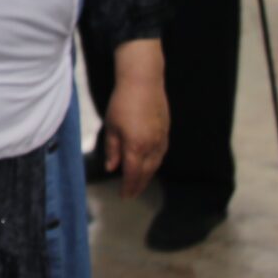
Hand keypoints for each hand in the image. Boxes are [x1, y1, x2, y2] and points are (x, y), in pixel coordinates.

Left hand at [100, 40, 168, 196]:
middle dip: (138, 185)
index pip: (133, 174)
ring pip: (156, 164)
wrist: (143, 81)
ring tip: (139, 182)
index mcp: (136, 147)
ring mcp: (161, 138)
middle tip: (131, 193)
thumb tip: (112, 168)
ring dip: (147, 176)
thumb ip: (112, 150)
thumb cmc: (123, 102)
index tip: (124, 196)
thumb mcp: (111, 127)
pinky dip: (154, 163)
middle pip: (146, 172)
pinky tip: (150, 164)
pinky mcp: (166, 131)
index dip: (129, 187)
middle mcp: (152, 146)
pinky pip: (161, 153)